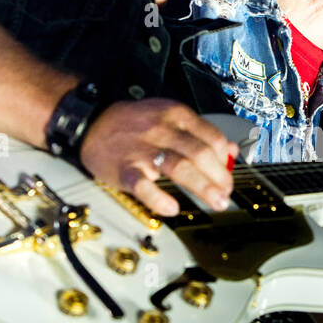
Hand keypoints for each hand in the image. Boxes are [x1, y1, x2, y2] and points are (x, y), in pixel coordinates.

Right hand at [80, 99, 238, 216]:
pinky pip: (144, 185)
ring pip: (180, 167)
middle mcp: (161, 129)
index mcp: (176, 115)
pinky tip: (172, 208)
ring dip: (203, 188)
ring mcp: (142, 149)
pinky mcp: (125, 168)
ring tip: (216, 202)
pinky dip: (160, 198)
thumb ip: (201, 133)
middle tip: (226, 194)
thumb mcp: (169, 118)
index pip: (212, 137)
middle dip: (219, 177)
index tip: (229, 175)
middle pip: (200, 153)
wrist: (91, 123)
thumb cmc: (133, 124)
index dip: (226, 160)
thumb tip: (231, 150)